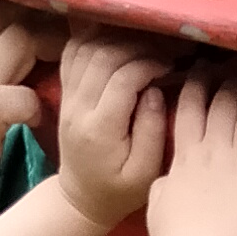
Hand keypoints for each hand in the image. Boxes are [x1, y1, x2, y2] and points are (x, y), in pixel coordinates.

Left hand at [54, 32, 165, 226]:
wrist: (81, 196)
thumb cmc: (120, 190)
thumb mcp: (145, 173)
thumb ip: (152, 132)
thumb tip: (156, 91)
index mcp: (99, 129)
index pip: (121, 78)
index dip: (149, 64)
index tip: (171, 66)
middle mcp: (77, 108)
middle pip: (102, 56)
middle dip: (137, 46)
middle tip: (162, 51)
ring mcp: (67, 98)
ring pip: (85, 49)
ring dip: (117, 39)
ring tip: (144, 46)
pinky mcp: (65, 92)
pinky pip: (73, 53)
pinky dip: (94, 39)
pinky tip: (118, 41)